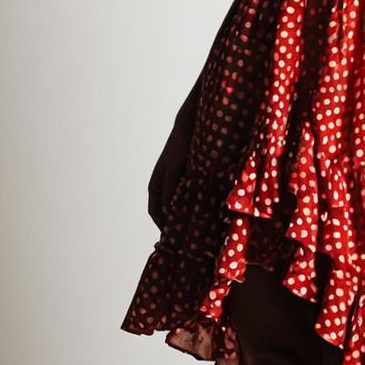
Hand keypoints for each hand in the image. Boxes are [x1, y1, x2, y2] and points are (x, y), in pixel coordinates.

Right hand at [147, 111, 194, 230]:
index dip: (162, 226)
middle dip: (177, 225)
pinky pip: (194, 198)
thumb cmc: (179, 144)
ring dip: (189, 217)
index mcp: (156, 184)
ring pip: (183, 207)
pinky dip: (198, 207)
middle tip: (188, 240)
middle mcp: (167, 187)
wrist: (193, 125)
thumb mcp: (173, 166)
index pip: (155, 212)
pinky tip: (209, 213)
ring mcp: (181, 185)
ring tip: (200, 230)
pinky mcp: (194, 181)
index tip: (172, 238)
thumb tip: (168, 211)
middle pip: (169, 212)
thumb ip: (170, 188)